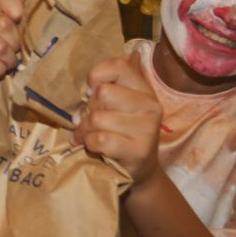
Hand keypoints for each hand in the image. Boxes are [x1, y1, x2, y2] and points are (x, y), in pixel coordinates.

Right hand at [0, 0, 23, 80]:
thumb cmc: (5, 47)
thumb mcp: (17, 26)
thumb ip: (18, 9)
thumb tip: (16, 14)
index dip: (20, 16)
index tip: (19, 28)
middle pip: (4, 24)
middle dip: (15, 42)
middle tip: (12, 50)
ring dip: (8, 59)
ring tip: (5, 62)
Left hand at [74, 58, 162, 184]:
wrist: (140, 170)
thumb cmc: (120, 133)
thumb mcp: (116, 107)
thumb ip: (103, 89)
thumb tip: (85, 88)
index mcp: (144, 88)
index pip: (118, 66)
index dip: (96, 76)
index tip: (91, 93)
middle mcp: (150, 105)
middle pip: (102, 93)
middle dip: (87, 109)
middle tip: (91, 121)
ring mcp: (147, 128)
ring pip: (97, 118)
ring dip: (84, 130)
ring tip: (88, 135)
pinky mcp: (139, 150)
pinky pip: (100, 139)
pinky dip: (89, 144)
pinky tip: (94, 147)